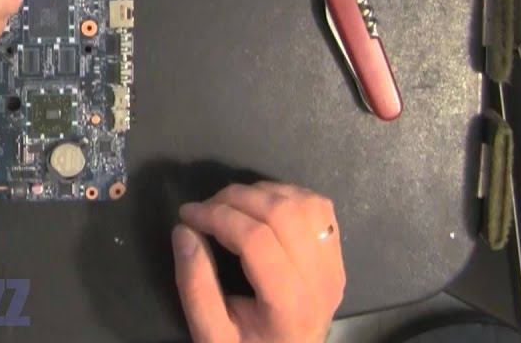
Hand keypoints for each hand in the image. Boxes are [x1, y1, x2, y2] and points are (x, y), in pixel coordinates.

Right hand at [172, 182, 344, 342]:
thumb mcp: (211, 333)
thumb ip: (195, 286)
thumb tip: (184, 230)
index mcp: (290, 305)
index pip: (256, 240)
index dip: (218, 217)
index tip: (187, 215)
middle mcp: (321, 280)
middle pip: (282, 214)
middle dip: (235, 198)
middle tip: (205, 208)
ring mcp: (334, 265)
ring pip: (303, 204)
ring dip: (260, 192)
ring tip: (230, 206)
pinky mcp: (336, 255)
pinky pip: (318, 207)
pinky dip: (285, 195)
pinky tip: (260, 207)